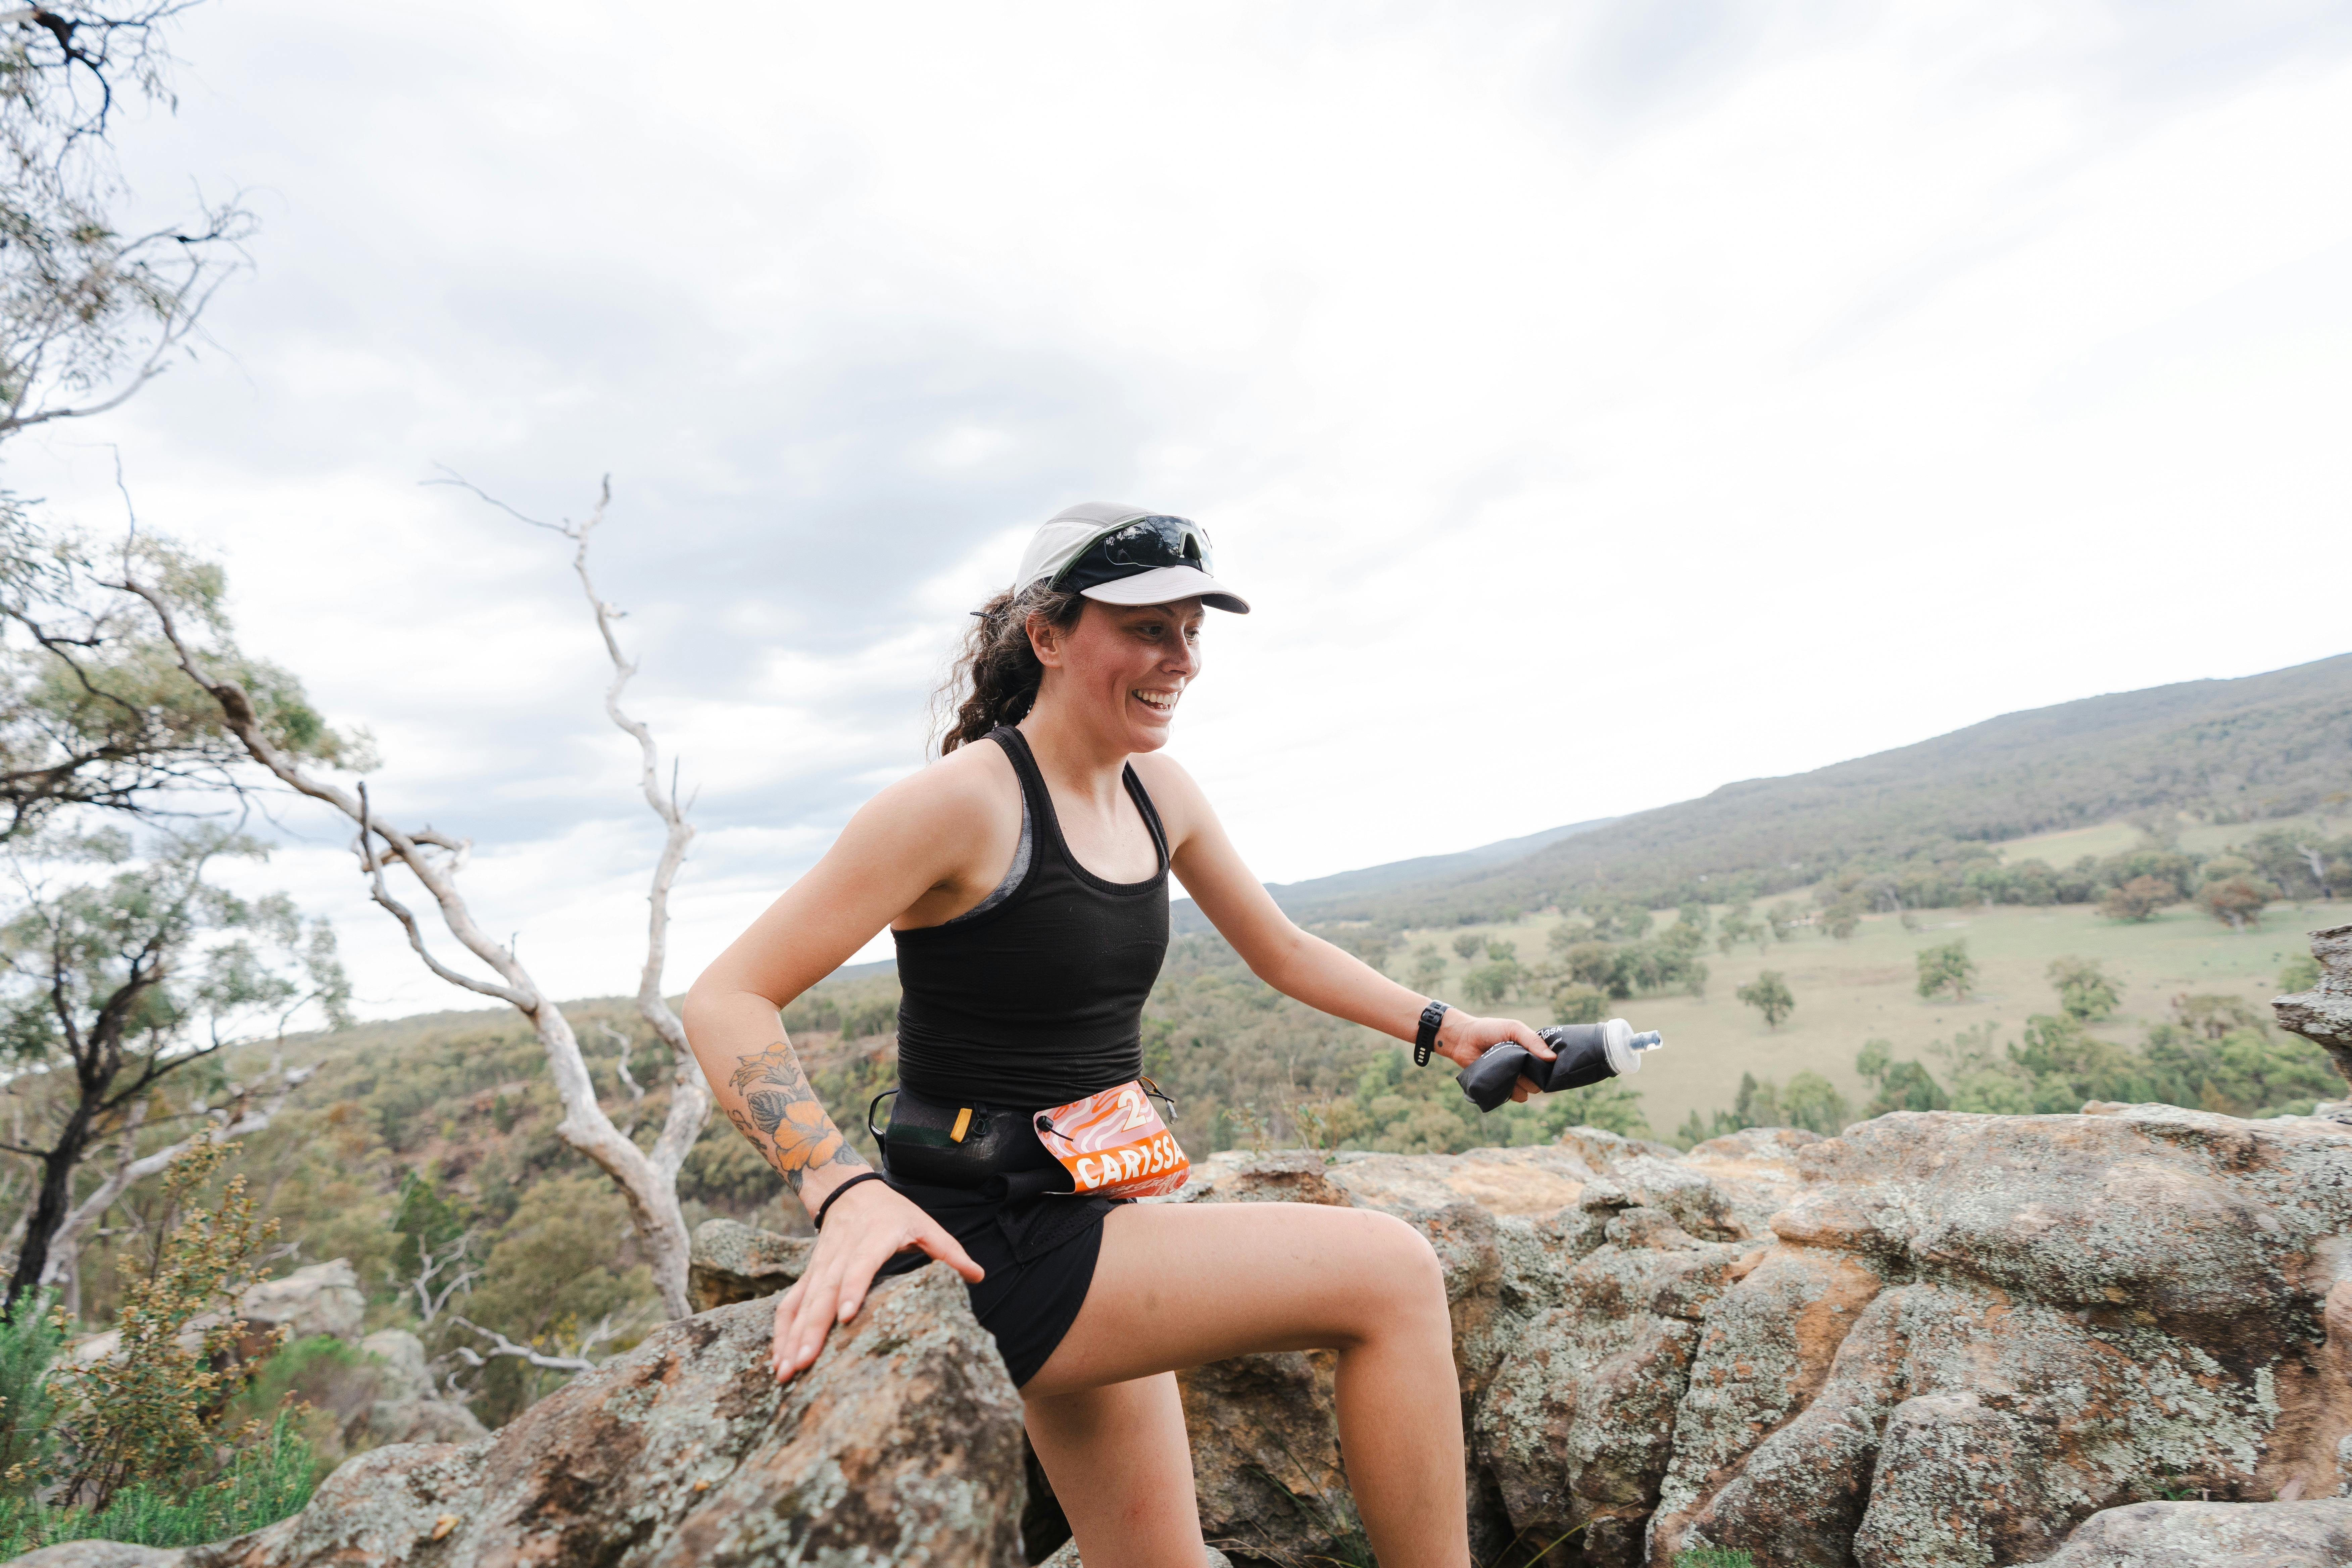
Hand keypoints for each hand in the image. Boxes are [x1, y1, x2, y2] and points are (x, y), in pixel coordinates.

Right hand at [770, 1173, 984, 1383]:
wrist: (848, 1190)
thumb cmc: (893, 1212)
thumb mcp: (924, 1224)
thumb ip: (949, 1251)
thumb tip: (978, 1275)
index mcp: (873, 1239)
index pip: (861, 1265)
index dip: (853, 1289)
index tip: (847, 1316)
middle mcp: (841, 1254)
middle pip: (824, 1292)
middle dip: (812, 1329)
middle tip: (804, 1363)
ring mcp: (820, 1267)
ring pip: (802, 1302)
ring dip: (792, 1337)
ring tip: (785, 1372)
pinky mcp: (809, 1276)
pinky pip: (790, 1304)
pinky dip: (781, 1332)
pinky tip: (777, 1359)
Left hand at [1434, 1011, 1553, 1102]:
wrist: (1463, 1039)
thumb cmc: (1489, 1030)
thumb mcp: (1513, 1028)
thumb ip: (1532, 1040)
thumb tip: (1552, 1058)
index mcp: (1532, 1051)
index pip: (1549, 1064)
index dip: (1550, 1066)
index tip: (1548, 1064)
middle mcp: (1525, 1066)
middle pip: (1541, 1080)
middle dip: (1535, 1076)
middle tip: (1521, 1065)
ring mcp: (1514, 1077)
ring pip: (1529, 1090)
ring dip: (1522, 1084)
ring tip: (1509, 1071)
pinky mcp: (1502, 1087)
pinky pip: (1515, 1097)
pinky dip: (1511, 1092)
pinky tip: (1502, 1080)